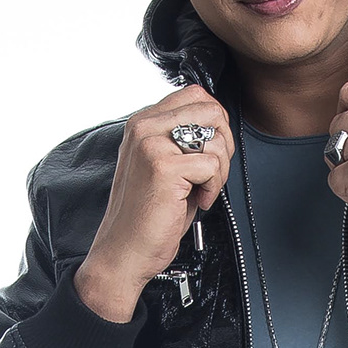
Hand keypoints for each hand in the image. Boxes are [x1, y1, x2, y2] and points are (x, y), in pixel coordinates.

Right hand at [74, 86, 235, 322]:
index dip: (214, 123)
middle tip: (212, 172)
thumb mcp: (163, 166)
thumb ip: (182, 140)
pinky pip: (212, 165)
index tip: (208, 153)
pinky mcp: (163, 167)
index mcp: (142, 123)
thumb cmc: (146, 216)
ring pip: (215, 136)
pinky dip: (213, 188)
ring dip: (220, 170)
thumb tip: (218, 125)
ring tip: (201, 190)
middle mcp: (144, 127)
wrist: (123, 252)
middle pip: (210, 108)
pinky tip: (196, 202)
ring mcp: (151, 144)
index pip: (194, 95)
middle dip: (223, 143)